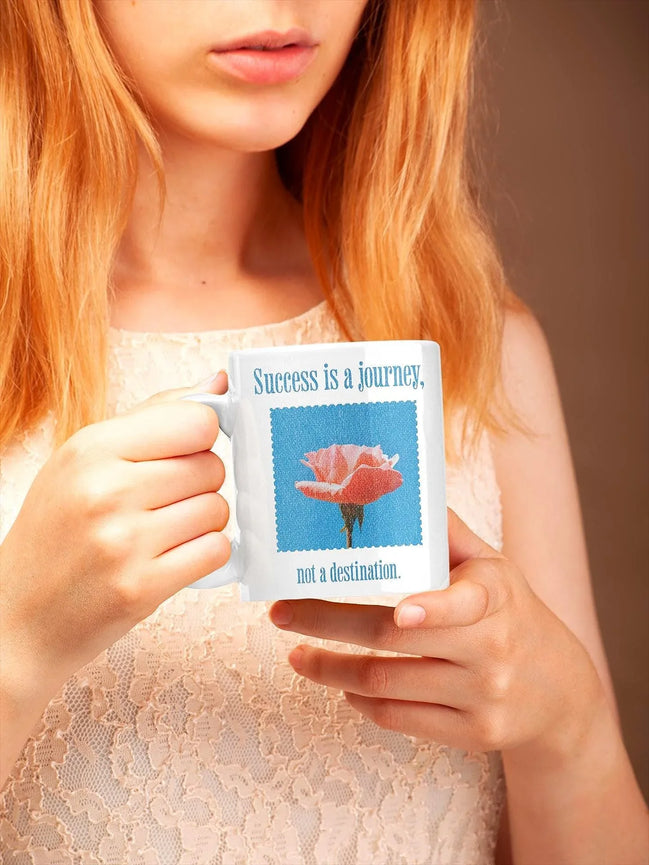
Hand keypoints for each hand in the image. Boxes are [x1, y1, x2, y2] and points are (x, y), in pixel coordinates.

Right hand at [0, 374, 229, 707]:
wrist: (19, 618)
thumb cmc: (57, 532)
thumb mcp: (84, 460)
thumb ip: (154, 416)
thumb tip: (218, 381)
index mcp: (91, 448)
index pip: (196, 420)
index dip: (201, 436)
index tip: (187, 450)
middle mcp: (106, 491)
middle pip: (212, 466)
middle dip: (201, 482)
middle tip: (168, 500)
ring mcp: (123, 542)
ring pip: (218, 509)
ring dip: (204, 521)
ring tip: (166, 530)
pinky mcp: (141, 588)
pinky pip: (216, 551)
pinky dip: (205, 553)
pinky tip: (175, 556)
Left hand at [269, 508, 602, 756]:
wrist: (559, 690)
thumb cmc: (508, 611)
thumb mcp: (492, 565)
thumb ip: (447, 532)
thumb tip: (396, 488)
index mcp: (495, 596)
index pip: (464, 602)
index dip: (433, 607)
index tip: (401, 609)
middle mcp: (491, 648)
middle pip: (395, 640)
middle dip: (327, 624)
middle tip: (281, 613)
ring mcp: (483, 697)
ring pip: (387, 685)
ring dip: (330, 669)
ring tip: (297, 655)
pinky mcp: (474, 734)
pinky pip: (400, 720)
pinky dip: (360, 702)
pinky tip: (341, 685)